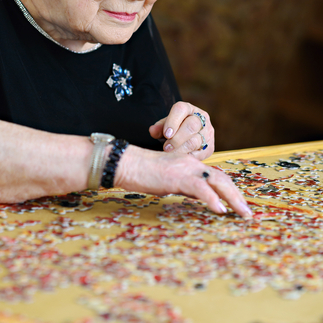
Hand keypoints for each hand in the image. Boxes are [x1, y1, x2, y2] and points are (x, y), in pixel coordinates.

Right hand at [115, 145, 251, 217]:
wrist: (128, 164)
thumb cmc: (144, 173)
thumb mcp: (170, 180)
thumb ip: (185, 185)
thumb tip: (198, 197)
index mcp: (191, 164)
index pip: (216, 176)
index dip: (230, 190)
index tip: (239, 204)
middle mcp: (192, 164)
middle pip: (222, 178)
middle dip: (237, 196)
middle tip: (247, 212)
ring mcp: (186, 169)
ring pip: (217, 182)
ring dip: (232, 198)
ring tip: (242, 213)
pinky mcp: (178, 177)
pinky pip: (200, 188)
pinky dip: (212, 199)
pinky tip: (220, 210)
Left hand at [149, 101, 213, 160]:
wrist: (190, 137)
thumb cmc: (175, 129)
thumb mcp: (166, 125)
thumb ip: (159, 128)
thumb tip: (152, 131)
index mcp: (189, 109)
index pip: (181, 109)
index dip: (173, 121)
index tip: (166, 134)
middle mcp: (201, 119)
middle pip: (192, 125)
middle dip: (177, 138)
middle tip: (166, 147)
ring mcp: (207, 133)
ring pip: (196, 141)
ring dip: (181, 149)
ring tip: (170, 154)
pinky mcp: (210, 147)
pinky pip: (199, 154)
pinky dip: (187, 157)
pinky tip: (179, 159)